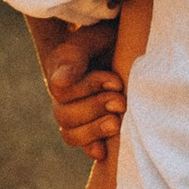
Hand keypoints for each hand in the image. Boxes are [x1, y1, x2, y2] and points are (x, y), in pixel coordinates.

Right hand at [36, 16, 124, 159]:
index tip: (115, 81)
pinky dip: (92, 148)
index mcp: (61, 73)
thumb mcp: (93, 39)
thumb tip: (59, 82)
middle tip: (121, 102)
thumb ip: (73, 57)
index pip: (63, 91)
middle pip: (65, 116)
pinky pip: (84, 146)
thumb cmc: (111, 38)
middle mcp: (64, 98)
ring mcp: (77, 116)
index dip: (89, 88)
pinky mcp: (93, 129)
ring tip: (117, 123)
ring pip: (71, 134)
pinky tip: (104, 150)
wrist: (129, 45)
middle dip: (95, 108)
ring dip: (94, 130)